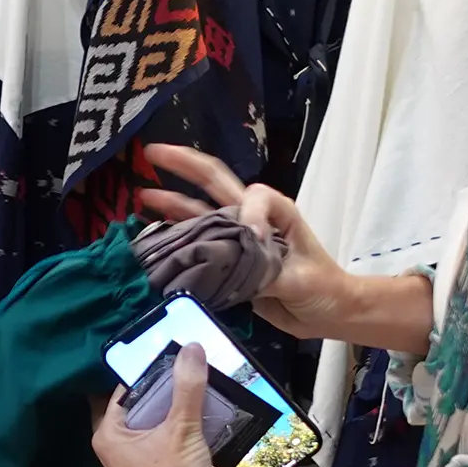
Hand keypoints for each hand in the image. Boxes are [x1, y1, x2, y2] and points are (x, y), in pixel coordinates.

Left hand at [91, 343, 229, 466]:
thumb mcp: (181, 428)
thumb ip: (187, 386)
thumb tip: (192, 346)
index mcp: (107, 437)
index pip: (119, 393)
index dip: (140, 374)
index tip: (162, 354)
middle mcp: (115, 452)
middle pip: (136, 409)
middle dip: (158, 390)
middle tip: (181, 366)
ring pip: (152, 427)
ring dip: (170, 410)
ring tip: (192, 385)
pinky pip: (164, 443)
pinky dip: (177, 429)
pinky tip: (198, 414)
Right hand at [138, 144, 346, 338]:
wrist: (326, 315)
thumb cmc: (323, 287)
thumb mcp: (301, 276)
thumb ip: (266, 267)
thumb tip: (235, 258)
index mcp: (275, 211)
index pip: (251, 196)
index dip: (247, 214)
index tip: (254, 242)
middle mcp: (252, 217)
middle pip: (214, 182)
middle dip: (184, 164)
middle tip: (151, 151)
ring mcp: (236, 238)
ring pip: (199, 210)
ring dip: (172, 201)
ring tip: (141, 194)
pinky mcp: (227, 261)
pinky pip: (198, 244)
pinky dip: (175, 236)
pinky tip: (153, 233)